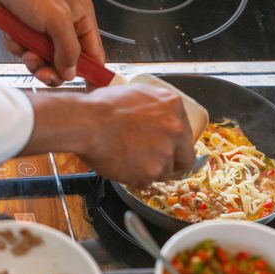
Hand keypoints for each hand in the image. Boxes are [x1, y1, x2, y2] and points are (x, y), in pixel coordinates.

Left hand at [0, 0, 103, 85]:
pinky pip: (25, 51)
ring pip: (44, 59)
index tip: (89, 88)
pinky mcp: (23, 31)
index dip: (92, 71)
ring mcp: (43, 29)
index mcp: (82, 16)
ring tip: (26, 52)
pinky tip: (13, 36)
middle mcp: (65, 24)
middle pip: (67, 61)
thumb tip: (72, 72)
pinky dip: (18, 48)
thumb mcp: (57, 19)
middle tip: (44, 74)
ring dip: (33, 60)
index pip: (94, 52)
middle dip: (54, 69)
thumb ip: (69, 49)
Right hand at [81, 85, 195, 184]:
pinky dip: (137, 177)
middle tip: (160, 163)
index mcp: (174, 106)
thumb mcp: (138, 93)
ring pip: (165, 171)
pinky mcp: (151, 171)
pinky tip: (124, 165)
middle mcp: (176, 129)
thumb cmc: (102, 107)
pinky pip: (148, 180)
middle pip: (186, 158)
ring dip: (151, 169)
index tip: (173, 149)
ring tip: (131, 159)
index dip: (179, 145)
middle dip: (174, 164)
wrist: (87, 123)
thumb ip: (156, 107)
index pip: (187, 133)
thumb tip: (160, 116)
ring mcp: (165, 152)